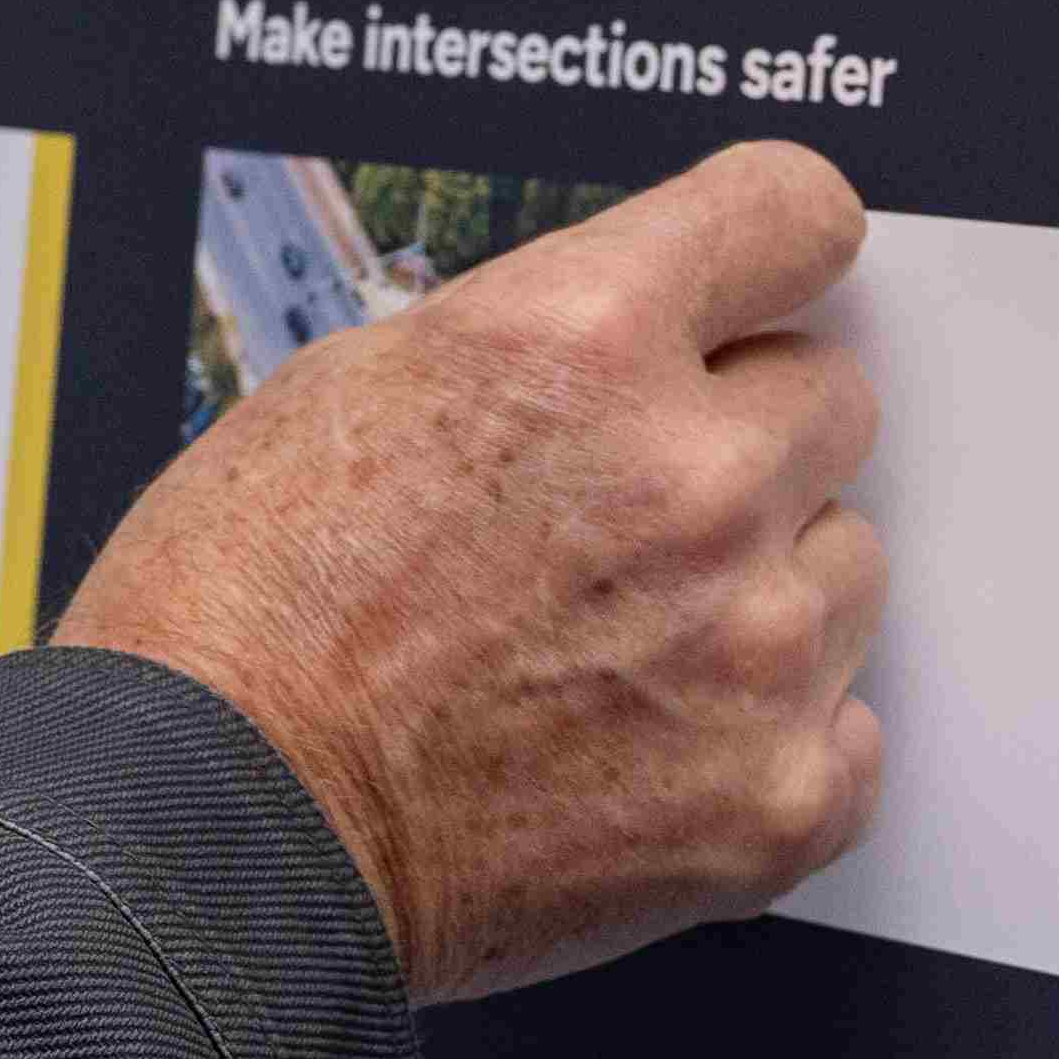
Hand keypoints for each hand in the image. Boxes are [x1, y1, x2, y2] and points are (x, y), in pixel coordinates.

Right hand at [59, 138, 885, 999]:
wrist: (208, 842)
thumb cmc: (236, 629)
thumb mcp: (353, 387)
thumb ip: (543, 345)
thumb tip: (649, 344)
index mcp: (577, 342)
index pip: (794, 215)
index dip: (766, 251)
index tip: (761, 284)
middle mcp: (690, 480)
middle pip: (836, 397)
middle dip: (744, 436)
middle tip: (627, 510)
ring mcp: (750, 647)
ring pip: (848, 562)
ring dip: (760, 587)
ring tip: (617, 644)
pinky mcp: (774, 797)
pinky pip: (850, 725)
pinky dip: (768, 736)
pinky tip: (652, 740)